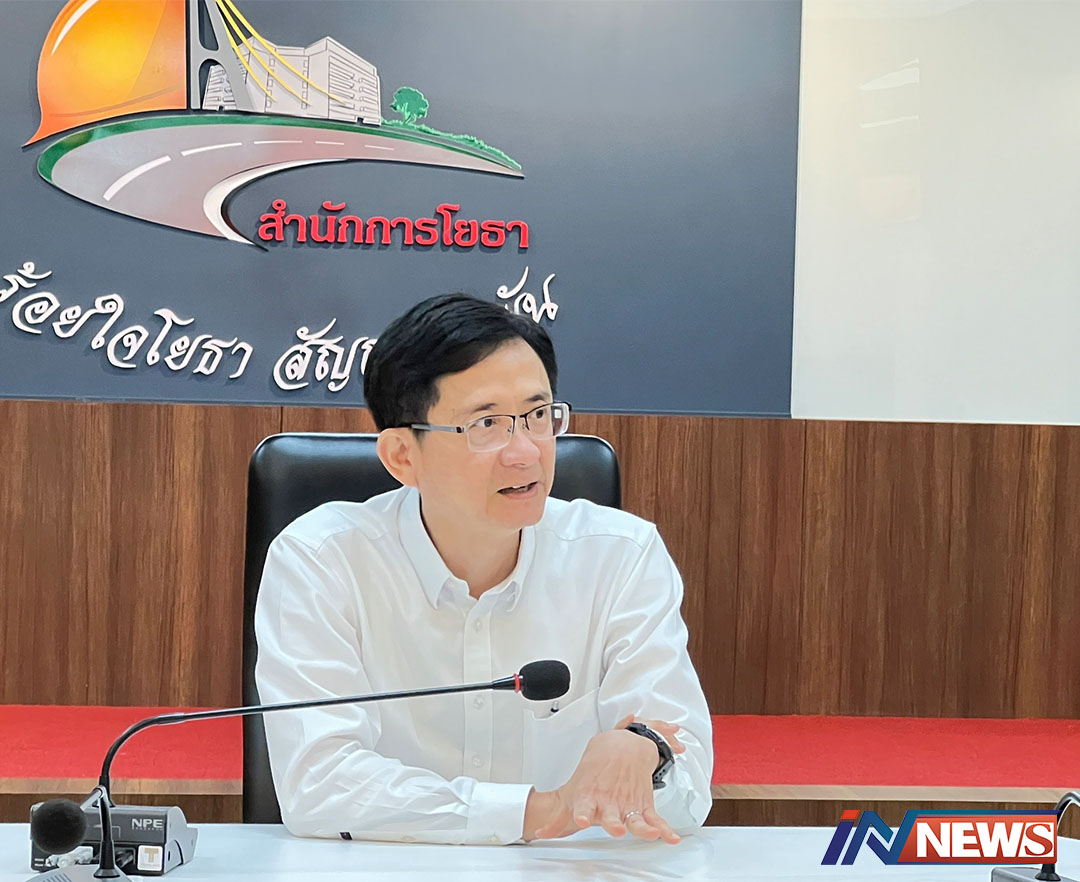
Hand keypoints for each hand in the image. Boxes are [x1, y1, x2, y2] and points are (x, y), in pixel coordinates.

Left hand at [522, 716, 680, 843]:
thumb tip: (539, 831)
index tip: (582, 820)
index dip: (583, 814)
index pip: (584, 807)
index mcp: (590, 798)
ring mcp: (628, 804)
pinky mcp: (643, 805)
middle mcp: (610, 801)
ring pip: (636, 818)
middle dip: (613, 823)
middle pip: (611, 815)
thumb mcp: (575, 792)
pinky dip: (664, 828)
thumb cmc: (597, 772)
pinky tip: (670, 836)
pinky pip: (655, 819)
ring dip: (641, 826)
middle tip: (615, 828)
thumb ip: (557, 819)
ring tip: (649, 832)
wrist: (621, 745)